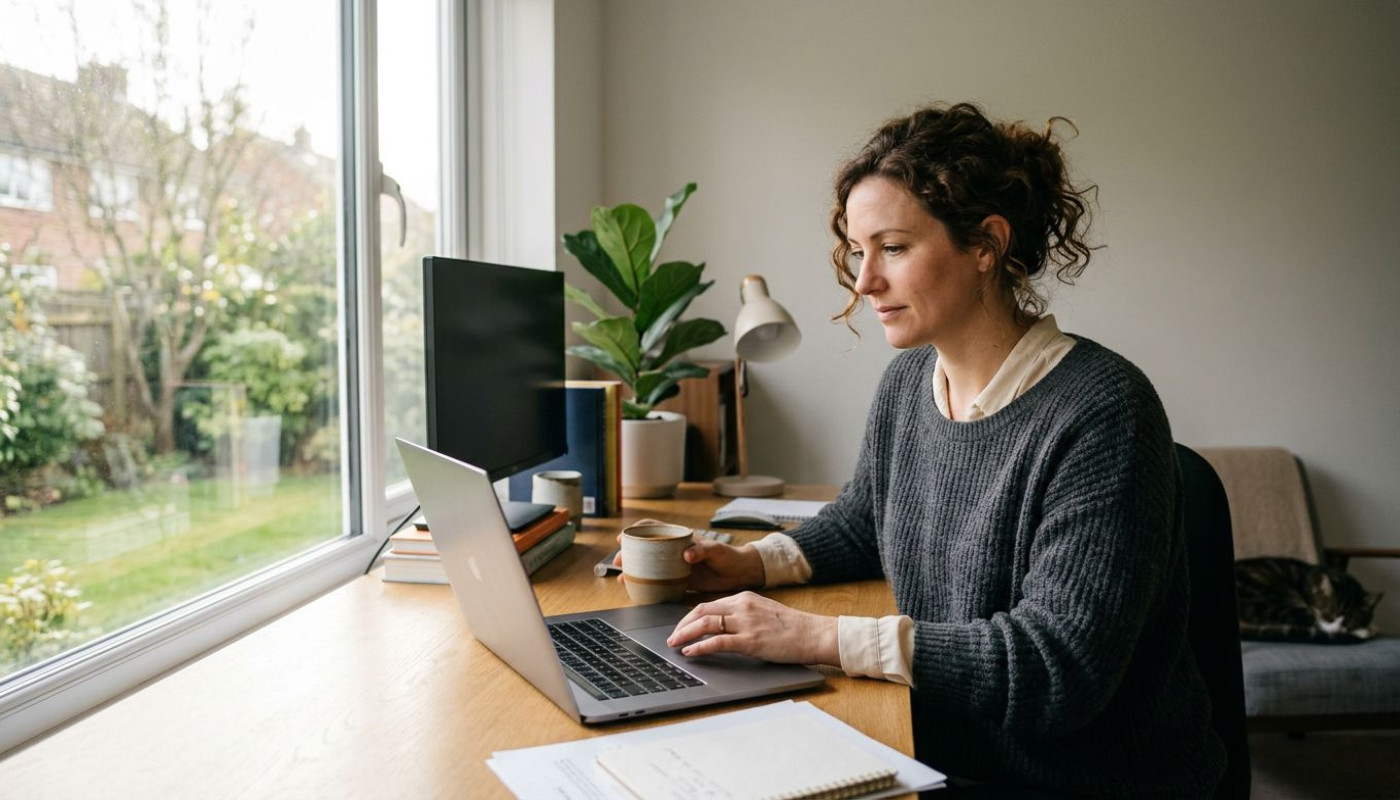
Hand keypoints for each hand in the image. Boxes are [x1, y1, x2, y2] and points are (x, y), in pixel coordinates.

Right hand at [613, 538, 765, 592]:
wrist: (739, 573)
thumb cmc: (729, 556)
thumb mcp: (716, 549)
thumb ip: (702, 550)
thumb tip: (686, 554)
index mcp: (680, 539)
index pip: (654, 528)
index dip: (637, 530)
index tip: (624, 537)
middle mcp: (673, 552)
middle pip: (645, 549)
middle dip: (629, 554)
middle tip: (618, 562)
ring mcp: (674, 567)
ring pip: (648, 567)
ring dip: (634, 572)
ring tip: (622, 579)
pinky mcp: (679, 582)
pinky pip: (659, 584)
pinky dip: (647, 587)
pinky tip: (638, 592)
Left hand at [665, 591, 839, 665]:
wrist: (813, 633)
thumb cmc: (792, 627)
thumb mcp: (764, 612)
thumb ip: (744, 615)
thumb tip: (724, 626)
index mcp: (745, 598)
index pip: (709, 604)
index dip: (690, 616)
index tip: (681, 627)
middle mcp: (742, 606)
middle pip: (701, 610)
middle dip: (682, 624)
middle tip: (672, 637)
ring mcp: (746, 622)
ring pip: (705, 623)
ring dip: (685, 634)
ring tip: (675, 644)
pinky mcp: (750, 640)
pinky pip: (717, 642)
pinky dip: (700, 646)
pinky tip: (691, 652)